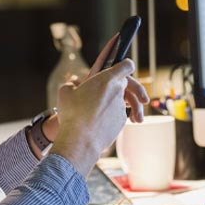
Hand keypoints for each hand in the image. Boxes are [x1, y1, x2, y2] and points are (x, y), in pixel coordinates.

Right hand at [49, 35, 145, 176]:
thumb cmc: (72, 114)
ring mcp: (120, 108)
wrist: (80, 139)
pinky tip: (105, 123)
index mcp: (106, 79)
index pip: (126, 65)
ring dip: (129, 106)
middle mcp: (117, 91)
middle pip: (132, 84)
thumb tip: (72, 84)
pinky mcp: (120, 122)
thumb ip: (72, 84)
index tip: (125, 67)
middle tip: (139, 96)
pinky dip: (115, 116)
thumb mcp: (65, 92)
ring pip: (128, 102)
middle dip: (135, 88)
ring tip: (127, 115)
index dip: (126, 65)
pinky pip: (120, 115)